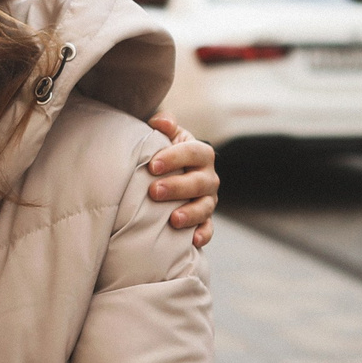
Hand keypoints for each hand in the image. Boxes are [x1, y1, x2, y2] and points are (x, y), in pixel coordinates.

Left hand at [146, 115, 218, 247]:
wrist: (169, 176)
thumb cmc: (165, 155)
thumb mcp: (166, 137)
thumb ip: (164, 126)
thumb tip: (160, 121)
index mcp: (200, 154)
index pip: (193, 153)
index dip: (175, 158)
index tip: (153, 165)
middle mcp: (208, 177)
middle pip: (199, 182)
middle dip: (177, 187)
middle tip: (154, 191)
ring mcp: (208, 199)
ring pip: (205, 207)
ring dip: (191, 213)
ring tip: (173, 219)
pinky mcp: (205, 219)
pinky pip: (208, 229)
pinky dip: (203, 234)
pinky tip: (192, 240)